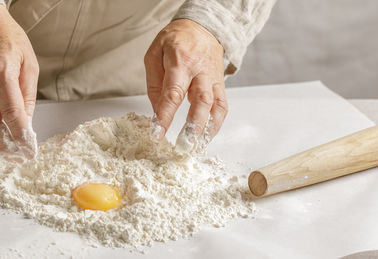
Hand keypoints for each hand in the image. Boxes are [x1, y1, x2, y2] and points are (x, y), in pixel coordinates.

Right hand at [0, 4, 38, 160]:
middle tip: (19, 158)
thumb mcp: (29, 65)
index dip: (21, 136)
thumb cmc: (9, 41)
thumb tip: (27, 124)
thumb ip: (28, 96)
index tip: (30, 149)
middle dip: (7, 146)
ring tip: (5, 157)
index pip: (12, 114)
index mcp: (1, 73)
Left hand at [144, 19, 227, 149]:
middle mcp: (200, 71)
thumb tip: (156, 111)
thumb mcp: (154, 53)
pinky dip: (216, 124)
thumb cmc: (175, 40)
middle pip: (200, 101)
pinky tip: (206, 138)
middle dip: (192, 126)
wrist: (203, 26)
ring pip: (216, 105)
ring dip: (207, 129)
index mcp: (180, 61)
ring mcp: (213, 78)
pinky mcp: (221, 84)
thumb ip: (154, 82)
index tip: (157, 133)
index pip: (173, 92)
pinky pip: (222, 106)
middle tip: (182, 145)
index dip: (165, 115)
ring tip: (196, 147)